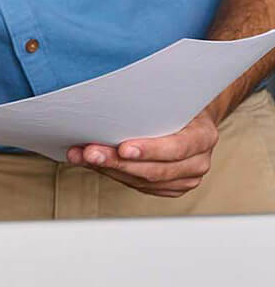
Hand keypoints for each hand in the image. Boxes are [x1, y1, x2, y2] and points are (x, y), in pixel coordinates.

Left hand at [66, 110, 219, 197]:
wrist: (193, 118)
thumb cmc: (179, 105)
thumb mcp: (173, 98)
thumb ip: (152, 104)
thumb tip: (113, 100)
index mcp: (203, 137)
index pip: (177, 147)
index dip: (150, 150)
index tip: (123, 148)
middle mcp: (198, 162)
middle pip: (155, 170)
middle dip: (117, 162)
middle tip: (91, 153)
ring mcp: (185, 179)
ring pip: (142, 181)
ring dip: (109, 169)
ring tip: (83, 157)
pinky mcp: (170, 188)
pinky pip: (138, 186)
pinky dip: (114, 174)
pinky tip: (95, 164)